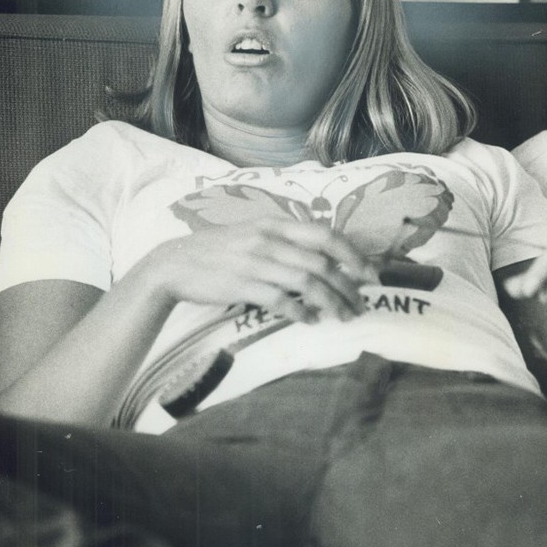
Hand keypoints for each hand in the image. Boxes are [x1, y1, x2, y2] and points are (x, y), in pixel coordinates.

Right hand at [143, 217, 378, 322]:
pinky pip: (282, 301)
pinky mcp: (243, 286)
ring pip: (308, 283)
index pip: (326, 235)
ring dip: (332, 303)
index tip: (371, 274)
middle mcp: (269, 240)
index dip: (354, 255)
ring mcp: (256, 263)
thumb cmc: (217, 251)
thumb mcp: (253, 234)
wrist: (174, 264)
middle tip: (361, 305)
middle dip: (349, 287)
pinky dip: (302, 313)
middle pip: (322, 263)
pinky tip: (312, 322)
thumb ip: (284, 241)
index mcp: (274, 224)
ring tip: (344, 317)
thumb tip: (322, 258)